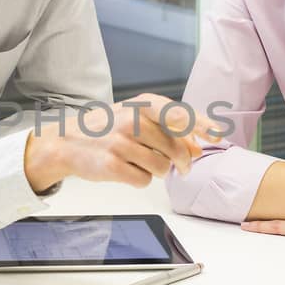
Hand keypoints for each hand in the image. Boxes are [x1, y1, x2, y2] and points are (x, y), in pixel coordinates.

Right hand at [23, 93, 217, 192]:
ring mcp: (120, 143)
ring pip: (162, 167)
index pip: (179, 114)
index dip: (202, 126)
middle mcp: (132, 120)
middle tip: (184, 167)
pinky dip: (139, 179)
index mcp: (142, 104)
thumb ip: (168, 130)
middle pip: (175, 148)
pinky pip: (143, 180)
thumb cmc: (107, 129)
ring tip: (141, 162)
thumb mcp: (137, 119)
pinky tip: (126, 170)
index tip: (219, 136)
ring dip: (158, 170)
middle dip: (182, 161)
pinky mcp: (111, 166)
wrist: (66, 142)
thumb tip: (198, 148)